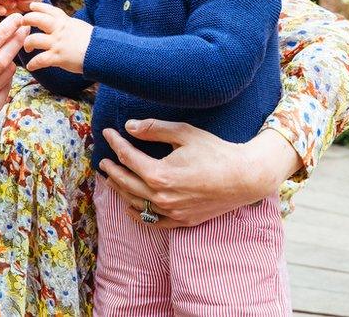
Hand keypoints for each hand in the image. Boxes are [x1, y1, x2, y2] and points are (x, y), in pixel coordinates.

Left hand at [21, 1, 91, 73]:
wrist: (101, 52)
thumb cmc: (92, 41)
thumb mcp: (78, 26)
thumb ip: (67, 24)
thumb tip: (61, 24)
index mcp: (65, 21)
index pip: (49, 9)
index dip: (38, 7)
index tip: (31, 6)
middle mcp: (58, 30)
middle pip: (36, 19)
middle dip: (26, 20)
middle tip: (22, 24)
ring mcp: (57, 43)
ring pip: (33, 40)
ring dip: (27, 44)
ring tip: (27, 48)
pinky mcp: (57, 57)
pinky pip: (39, 60)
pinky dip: (33, 64)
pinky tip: (31, 66)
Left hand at [98, 121, 300, 227]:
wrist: (245, 178)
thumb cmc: (216, 152)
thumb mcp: (184, 133)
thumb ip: (154, 130)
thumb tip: (129, 127)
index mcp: (160, 174)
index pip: (128, 157)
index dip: (116, 143)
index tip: (108, 132)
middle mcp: (162, 197)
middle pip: (126, 183)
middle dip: (112, 169)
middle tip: (103, 160)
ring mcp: (171, 212)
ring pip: (136, 203)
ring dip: (120, 190)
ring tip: (112, 179)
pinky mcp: (182, 220)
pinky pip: (152, 221)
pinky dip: (138, 214)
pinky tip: (130, 207)